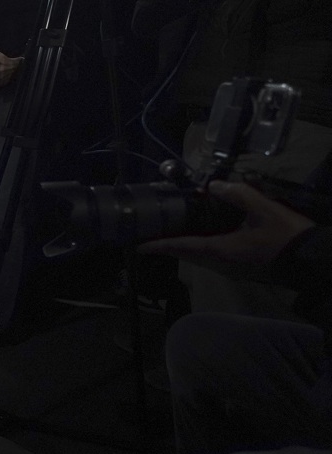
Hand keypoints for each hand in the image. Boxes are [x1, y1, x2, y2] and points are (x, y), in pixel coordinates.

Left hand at [139, 181, 314, 265]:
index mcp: (222, 250)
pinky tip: (200, 234)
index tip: (140, 246)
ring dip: (184, 246)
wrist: (313, 259)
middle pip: (188, 253)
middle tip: (150, 235)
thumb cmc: (286, 235)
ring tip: (169, 233)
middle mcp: (222, 262)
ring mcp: (232, 266)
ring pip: (200, 256)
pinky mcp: (241, 265)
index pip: (184, 247)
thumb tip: (213, 186)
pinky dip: (200, 246)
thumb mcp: (263, 209)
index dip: (161, 246)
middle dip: (168, 245)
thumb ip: (237, 194)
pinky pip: (212, 255)